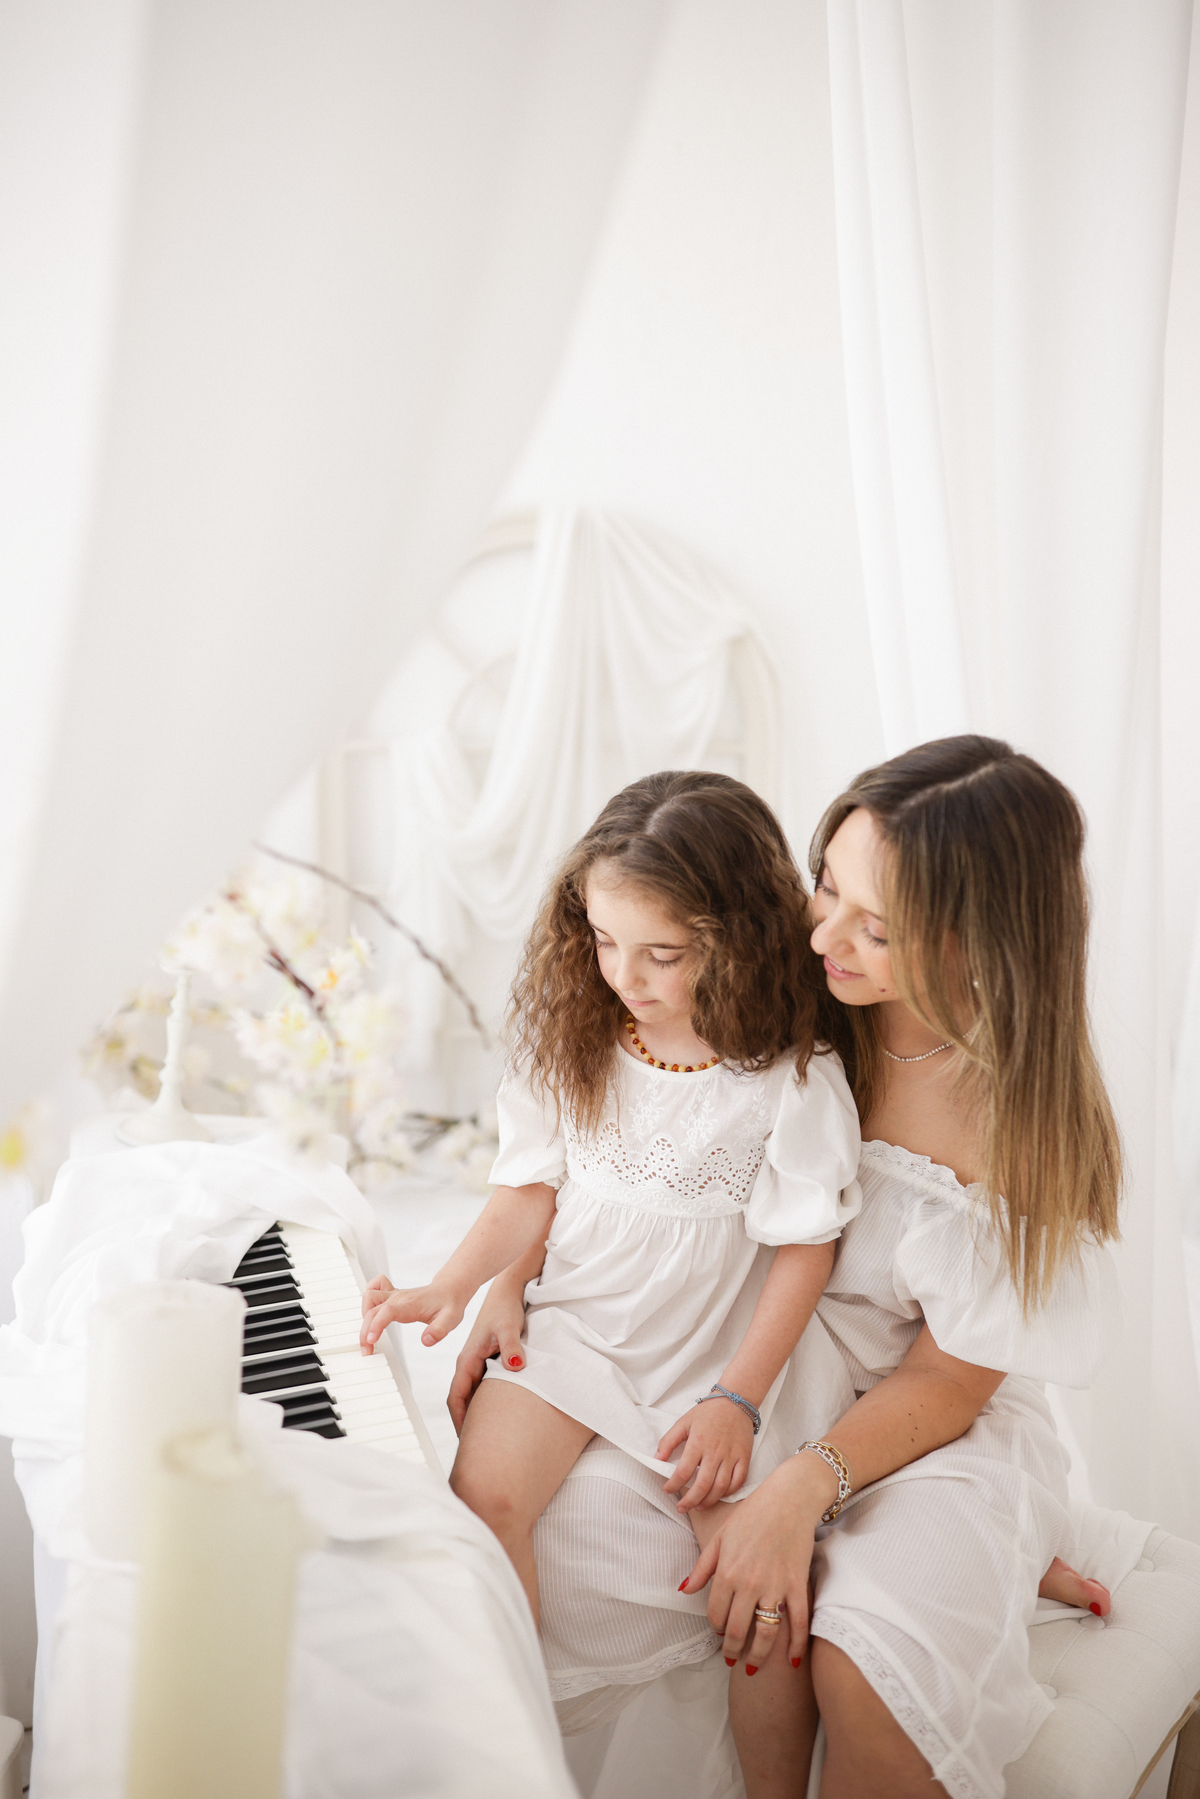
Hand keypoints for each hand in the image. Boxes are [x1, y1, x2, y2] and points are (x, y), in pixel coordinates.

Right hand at [359, 1274, 465, 1353]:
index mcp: (411, 1305)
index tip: (371, 1341)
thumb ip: (439, 1331)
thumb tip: (426, 1341)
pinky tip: (370, 1313)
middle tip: (367, 1351)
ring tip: (368, 1335)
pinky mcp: (392, 1294)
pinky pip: (373, 1287)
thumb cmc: (449, 1304)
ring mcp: (394, 1294)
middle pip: (373, 1310)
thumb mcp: (451, 1320)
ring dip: (363, 1316)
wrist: (449, 1290)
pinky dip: (367, 1299)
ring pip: (369, 1297)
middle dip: (365, 1331)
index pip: (388, 1311)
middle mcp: (399, 1298)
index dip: (376, 1325)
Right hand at [447, 1284, 528, 1434]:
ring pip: (472, 1395)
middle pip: (462, 1400)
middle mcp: (469, 1363)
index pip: (457, 1396)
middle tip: (476, 1450)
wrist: (508, 1291)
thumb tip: (516, 1367)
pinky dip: (486, 1402)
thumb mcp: (509, 1327)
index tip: (466, 1441)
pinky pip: (483, 1387)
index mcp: (468, 1359)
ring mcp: (478, 1362)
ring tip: (486, 1438)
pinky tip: (498, 1413)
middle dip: (466, 1424)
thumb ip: (511, 1348)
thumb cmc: (505, 1308)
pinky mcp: (488, 1360)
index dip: (460, 1420)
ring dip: (476, 1414)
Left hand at [657, 1398, 754, 1510]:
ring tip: (698, 1506)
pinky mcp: (744, 1457)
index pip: (684, 1471)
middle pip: (703, 1484)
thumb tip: (657, 1459)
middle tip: (681, 1508)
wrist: (735, 1401)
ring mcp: (731, 1456)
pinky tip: (718, 1495)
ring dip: (708, 1501)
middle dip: (690, 1501)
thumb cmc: (708, 1413)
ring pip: (720, 1487)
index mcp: (698, 1442)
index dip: (673, 1485)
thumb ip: (668, 1441)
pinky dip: (728, 1492)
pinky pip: (738, 1481)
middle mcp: (715, 1452)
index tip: (667, 1490)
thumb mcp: (683, 1422)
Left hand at [679, 1454, 828, 1670]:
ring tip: (752, 1667)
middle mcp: (749, 1584)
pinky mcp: (797, 1585)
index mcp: (727, 1572)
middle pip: (737, 1629)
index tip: (718, 1633)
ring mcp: (775, 1586)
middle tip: (732, 1659)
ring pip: (765, 1633)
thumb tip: (684, 1590)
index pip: (716, 1614)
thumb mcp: (719, 1536)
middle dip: (732, 1649)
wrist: (788, 1499)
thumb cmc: (751, 1514)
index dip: (715, 1628)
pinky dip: (796, 1645)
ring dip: (758, 1656)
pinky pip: (798, 1622)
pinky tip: (792, 1661)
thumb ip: (702, 1568)